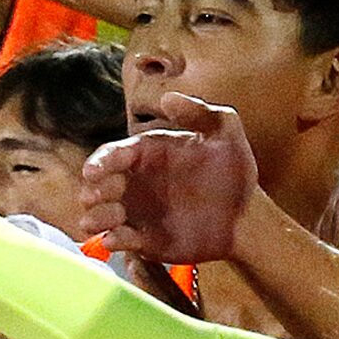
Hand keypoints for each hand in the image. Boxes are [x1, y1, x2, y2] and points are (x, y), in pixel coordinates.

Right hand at [77, 94, 256, 260]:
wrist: (245, 215)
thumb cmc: (233, 172)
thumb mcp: (224, 133)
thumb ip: (199, 112)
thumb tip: (168, 98)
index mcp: (145, 154)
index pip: (112, 154)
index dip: (99, 161)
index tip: (93, 170)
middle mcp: (134, 182)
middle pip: (98, 186)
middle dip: (93, 191)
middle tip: (103, 195)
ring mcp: (136, 212)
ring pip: (100, 215)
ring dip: (96, 217)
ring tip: (110, 219)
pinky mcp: (143, 240)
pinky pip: (119, 241)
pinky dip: (113, 241)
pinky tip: (117, 240)